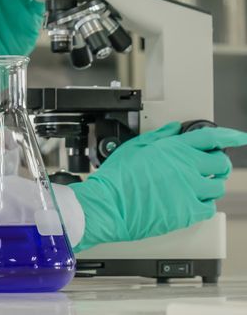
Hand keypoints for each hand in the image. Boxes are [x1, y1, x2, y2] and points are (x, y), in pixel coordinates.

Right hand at [70, 123, 246, 251]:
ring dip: (210, 186)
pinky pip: (209, 208)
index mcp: (174, 149)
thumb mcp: (133, 148)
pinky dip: (203, 205)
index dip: (230, 136)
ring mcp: (189, 190)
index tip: (239, 137)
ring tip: (195, 187)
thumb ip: (158, 137)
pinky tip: (190, 203)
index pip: (211, 138)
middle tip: (208, 168)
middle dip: (217, 165)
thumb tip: (173, 129)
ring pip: (217, 187)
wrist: (108, 205)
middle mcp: (186, 167)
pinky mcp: (187, 212)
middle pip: (221, 164)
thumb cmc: (115, 179)